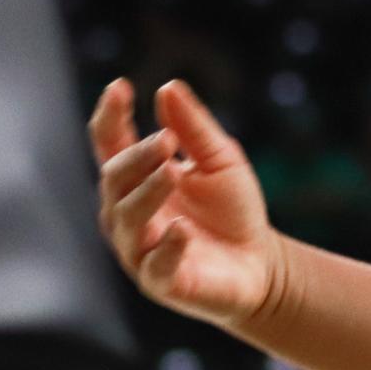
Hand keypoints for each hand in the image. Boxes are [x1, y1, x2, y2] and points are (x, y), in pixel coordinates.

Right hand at [89, 76, 289, 333]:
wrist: (261, 264)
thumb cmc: (233, 210)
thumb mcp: (220, 160)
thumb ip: (193, 128)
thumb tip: (168, 87)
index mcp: (137, 179)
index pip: (109, 143)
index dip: (110, 115)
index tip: (121, 86)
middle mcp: (128, 213)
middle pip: (113, 178)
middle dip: (136, 157)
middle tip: (166, 140)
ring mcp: (140, 250)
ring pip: (126, 218)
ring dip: (147, 193)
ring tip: (172, 172)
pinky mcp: (162, 283)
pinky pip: (154, 266)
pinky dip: (167, 246)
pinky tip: (182, 229)